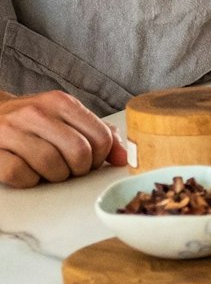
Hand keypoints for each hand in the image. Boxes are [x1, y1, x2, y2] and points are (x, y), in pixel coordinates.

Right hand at [0, 90, 126, 188]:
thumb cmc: (34, 121)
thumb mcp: (65, 116)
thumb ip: (96, 132)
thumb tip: (124, 157)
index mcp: (62, 102)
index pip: (99, 136)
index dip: (101, 158)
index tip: (92, 162)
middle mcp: (38, 112)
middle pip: (78, 152)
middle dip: (80, 169)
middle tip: (72, 170)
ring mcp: (12, 131)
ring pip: (51, 164)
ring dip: (56, 176)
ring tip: (51, 171)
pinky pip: (20, 174)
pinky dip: (30, 181)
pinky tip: (30, 174)